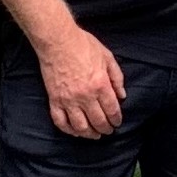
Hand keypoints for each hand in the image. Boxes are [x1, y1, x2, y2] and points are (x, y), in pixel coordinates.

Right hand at [38, 22, 125, 137]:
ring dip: (90, 134)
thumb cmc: (83, 45)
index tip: (117, 123)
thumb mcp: (107, 57)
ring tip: (95, 135)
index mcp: (100, 85)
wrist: (57, 41)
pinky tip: (75, 132)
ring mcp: (68, 100)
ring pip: (80, 126)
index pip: (112, 110)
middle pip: (98, 121)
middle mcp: (85, 96)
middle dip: (105, 129)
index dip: (116, 119)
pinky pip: (60, 121)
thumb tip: (122, 95)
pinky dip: (68, 130)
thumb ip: (117, 77)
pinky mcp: (54, 100)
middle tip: (108, 131)